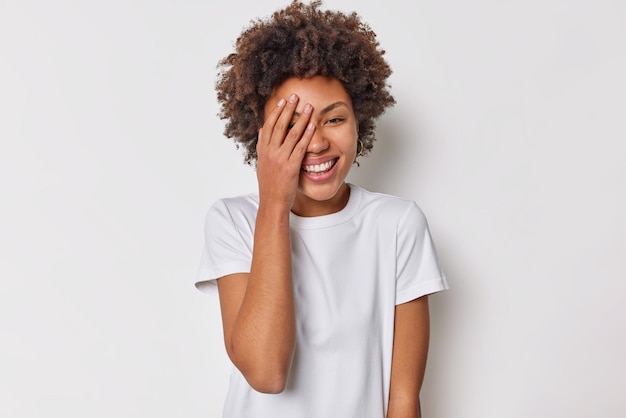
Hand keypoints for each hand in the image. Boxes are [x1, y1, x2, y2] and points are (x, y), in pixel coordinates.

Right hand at [256, 94, 314, 209]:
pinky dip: (307, 135)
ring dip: (301, 118)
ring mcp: (280, 159)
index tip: (282, 101)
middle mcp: (270, 152)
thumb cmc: (269, 185)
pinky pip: (300, 147)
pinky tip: (312, 125)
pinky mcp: (290, 166)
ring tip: (308, 107)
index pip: (269, 126)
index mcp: (263, 150)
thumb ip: (262, 146)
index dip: (276, 112)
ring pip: (291, 133)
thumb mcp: (262, 163)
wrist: (272, 202)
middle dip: (288, 109)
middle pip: (280, 125)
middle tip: (295, 96)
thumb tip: (262, 130)